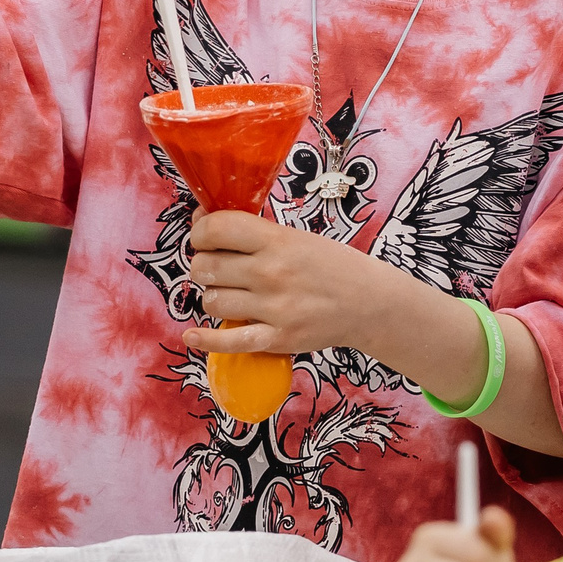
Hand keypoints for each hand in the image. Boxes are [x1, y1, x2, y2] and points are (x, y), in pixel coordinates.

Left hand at [185, 209, 424, 354]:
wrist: (370, 302)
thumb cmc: (330, 265)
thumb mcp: (294, 237)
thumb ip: (250, 231)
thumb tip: (201, 219)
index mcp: (276, 240)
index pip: (216, 229)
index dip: (200, 233)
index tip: (204, 238)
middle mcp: (271, 273)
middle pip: (206, 267)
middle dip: (203, 266)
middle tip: (217, 269)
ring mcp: (274, 308)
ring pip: (212, 302)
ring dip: (214, 297)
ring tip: (231, 295)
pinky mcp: (278, 339)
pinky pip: (229, 342)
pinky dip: (205, 341)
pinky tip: (192, 336)